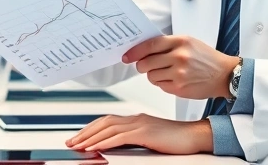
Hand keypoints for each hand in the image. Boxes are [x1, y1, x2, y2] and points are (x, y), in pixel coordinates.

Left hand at [65, 114, 212, 153]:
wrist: (196, 136)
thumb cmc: (176, 141)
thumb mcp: (151, 140)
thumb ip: (134, 140)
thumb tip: (116, 148)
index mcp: (136, 119)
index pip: (107, 121)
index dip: (91, 129)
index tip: (79, 138)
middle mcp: (136, 118)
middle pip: (103, 123)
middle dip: (85, 132)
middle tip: (71, 142)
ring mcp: (140, 124)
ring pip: (108, 128)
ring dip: (91, 137)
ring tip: (78, 146)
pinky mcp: (146, 132)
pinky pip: (120, 137)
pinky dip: (105, 141)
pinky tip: (96, 147)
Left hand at [122, 35, 239, 99]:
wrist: (225, 75)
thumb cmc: (205, 58)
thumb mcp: (188, 43)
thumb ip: (167, 44)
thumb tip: (142, 50)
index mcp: (180, 41)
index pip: (150, 45)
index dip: (135, 51)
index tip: (127, 56)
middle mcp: (179, 56)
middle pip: (146, 63)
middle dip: (142, 65)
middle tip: (146, 65)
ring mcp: (179, 73)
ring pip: (151, 76)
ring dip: (153, 75)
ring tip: (166, 72)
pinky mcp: (180, 88)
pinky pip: (160, 86)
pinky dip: (162, 83)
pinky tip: (173, 79)